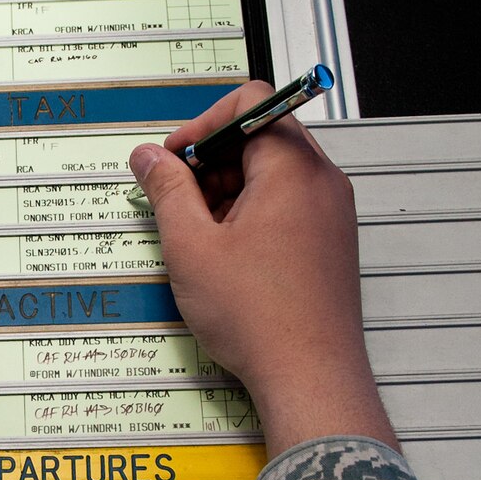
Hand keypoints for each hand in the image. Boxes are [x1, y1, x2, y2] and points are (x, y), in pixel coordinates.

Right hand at [130, 83, 397, 460]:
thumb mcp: (192, 247)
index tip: (174, 161)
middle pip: (261, 135)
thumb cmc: (260, 319)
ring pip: (273, 173)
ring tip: (200, 237)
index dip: (202, 124)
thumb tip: (149, 157)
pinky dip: (252, 214)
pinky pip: (287, 204)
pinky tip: (227, 256)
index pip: (250, 103)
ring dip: (229, 190)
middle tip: (178, 201)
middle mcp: (321, 181)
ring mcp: (331, 212)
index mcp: (292, 169)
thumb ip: (167, 191)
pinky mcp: (330, 241)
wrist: (310, 376)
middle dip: (212, 161)